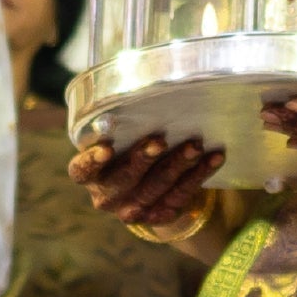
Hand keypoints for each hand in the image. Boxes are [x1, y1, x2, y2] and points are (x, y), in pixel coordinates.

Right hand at [70, 133, 220, 237]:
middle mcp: (106, 196)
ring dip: (178, 165)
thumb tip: (134, 80)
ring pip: (156, 188)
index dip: (91, 162)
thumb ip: (118, 120)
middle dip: (143, 160)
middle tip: (160, 141)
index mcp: (89, 175)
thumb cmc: (126, 148)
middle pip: (124, 180)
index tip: (106, 150)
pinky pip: (180, 196)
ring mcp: (132, 210)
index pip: (81, 171)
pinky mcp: (158, 215)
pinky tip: (214, 158)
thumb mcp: (117, 136)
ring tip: (195, 146)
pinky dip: (199, 175)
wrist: (145, 186)